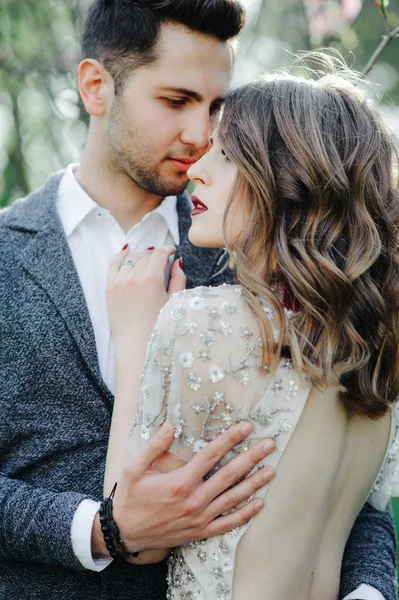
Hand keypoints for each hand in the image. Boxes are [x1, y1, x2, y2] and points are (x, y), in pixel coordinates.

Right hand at [93, 422, 274, 557]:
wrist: (125, 534)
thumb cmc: (130, 498)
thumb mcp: (133, 468)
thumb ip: (153, 446)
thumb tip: (170, 425)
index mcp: (180, 482)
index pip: (211, 455)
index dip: (230, 439)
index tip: (246, 427)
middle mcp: (194, 500)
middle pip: (229, 475)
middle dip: (252, 457)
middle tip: (269, 445)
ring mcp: (199, 518)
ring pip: (233, 498)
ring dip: (254, 483)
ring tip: (271, 470)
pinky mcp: (200, 532)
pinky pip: (228, 523)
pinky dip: (245, 514)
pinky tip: (259, 503)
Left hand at [106, 246, 185, 353]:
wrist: (136, 345)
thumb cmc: (158, 327)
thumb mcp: (174, 301)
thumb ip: (178, 279)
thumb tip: (178, 262)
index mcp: (152, 279)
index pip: (159, 254)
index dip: (167, 250)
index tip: (171, 252)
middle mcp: (134, 277)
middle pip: (145, 256)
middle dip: (155, 255)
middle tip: (161, 260)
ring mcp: (119, 282)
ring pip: (131, 259)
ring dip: (140, 257)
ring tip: (146, 260)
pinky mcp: (109, 288)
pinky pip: (113, 265)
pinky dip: (120, 256)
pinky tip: (126, 251)